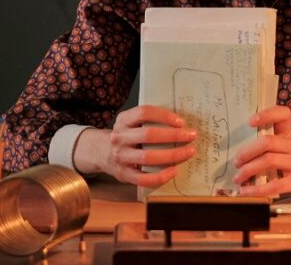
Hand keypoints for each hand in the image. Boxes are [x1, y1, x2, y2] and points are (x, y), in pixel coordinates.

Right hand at [76, 105, 196, 186]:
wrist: (100, 152)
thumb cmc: (125, 136)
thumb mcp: (130, 122)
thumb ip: (148, 121)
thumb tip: (180, 123)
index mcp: (123, 120)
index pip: (144, 113)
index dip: (164, 116)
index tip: (181, 121)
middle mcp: (119, 138)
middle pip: (148, 135)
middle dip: (173, 135)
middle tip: (191, 135)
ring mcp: (121, 157)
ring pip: (148, 157)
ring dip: (172, 155)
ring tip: (188, 152)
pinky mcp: (124, 175)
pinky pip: (144, 178)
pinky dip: (162, 176)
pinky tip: (175, 171)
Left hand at [232, 105, 290, 200]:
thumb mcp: (290, 147)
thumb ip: (271, 145)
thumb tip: (240, 152)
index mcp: (289, 135)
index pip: (282, 115)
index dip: (266, 114)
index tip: (250, 121)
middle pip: (267, 141)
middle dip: (246, 152)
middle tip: (236, 163)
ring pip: (268, 160)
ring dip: (248, 170)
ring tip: (238, 178)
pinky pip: (275, 184)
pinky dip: (257, 190)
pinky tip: (247, 192)